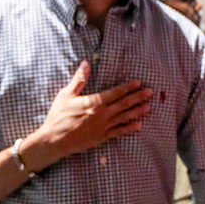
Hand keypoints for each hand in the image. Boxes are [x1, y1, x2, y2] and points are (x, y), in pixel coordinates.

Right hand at [26, 61, 152, 168]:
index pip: (116, 92)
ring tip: (149, 106)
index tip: (139, 82)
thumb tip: (86, 63)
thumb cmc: (58, 116)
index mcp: (95, 102)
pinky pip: (119, 132)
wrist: (54, 140)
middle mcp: (102, 114)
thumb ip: (79, 79)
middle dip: (138, 97)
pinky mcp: (102, 137)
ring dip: (138, 111)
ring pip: (125, 117)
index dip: (128, 87)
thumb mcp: (66, 95)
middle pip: (124, 104)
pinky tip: (139, 125)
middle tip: (150, 92)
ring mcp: (104, 126)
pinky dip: (130, 128)